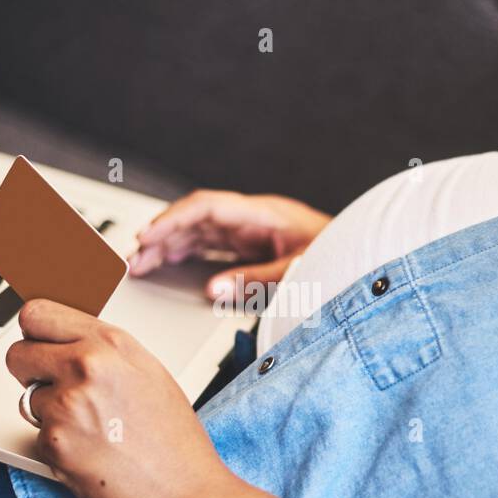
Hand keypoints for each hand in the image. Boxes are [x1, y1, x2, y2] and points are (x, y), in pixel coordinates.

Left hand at [6, 299, 234, 497]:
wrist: (182, 494)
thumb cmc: (174, 440)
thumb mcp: (148, 373)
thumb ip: (104, 351)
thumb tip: (66, 343)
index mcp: (111, 343)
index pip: (38, 315)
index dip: (35, 335)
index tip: (40, 347)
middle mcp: (86, 366)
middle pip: (17, 354)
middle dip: (29, 373)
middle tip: (56, 390)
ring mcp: (66, 404)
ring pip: (26, 399)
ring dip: (49, 414)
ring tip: (91, 429)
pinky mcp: (53, 443)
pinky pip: (36, 436)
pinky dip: (56, 447)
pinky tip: (91, 453)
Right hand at [129, 189, 330, 298]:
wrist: (364, 257)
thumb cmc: (337, 255)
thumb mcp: (296, 271)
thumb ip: (253, 280)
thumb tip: (211, 290)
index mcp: (262, 213)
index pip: (206, 208)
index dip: (172, 220)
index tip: (147, 237)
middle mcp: (252, 217)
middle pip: (195, 219)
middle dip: (161, 236)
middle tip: (133, 259)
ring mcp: (250, 229)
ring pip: (198, 231)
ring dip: (168, 245)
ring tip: (140, 264)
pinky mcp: (251, 243)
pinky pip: (210, 243)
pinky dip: (185, 252)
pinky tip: (166, 262)